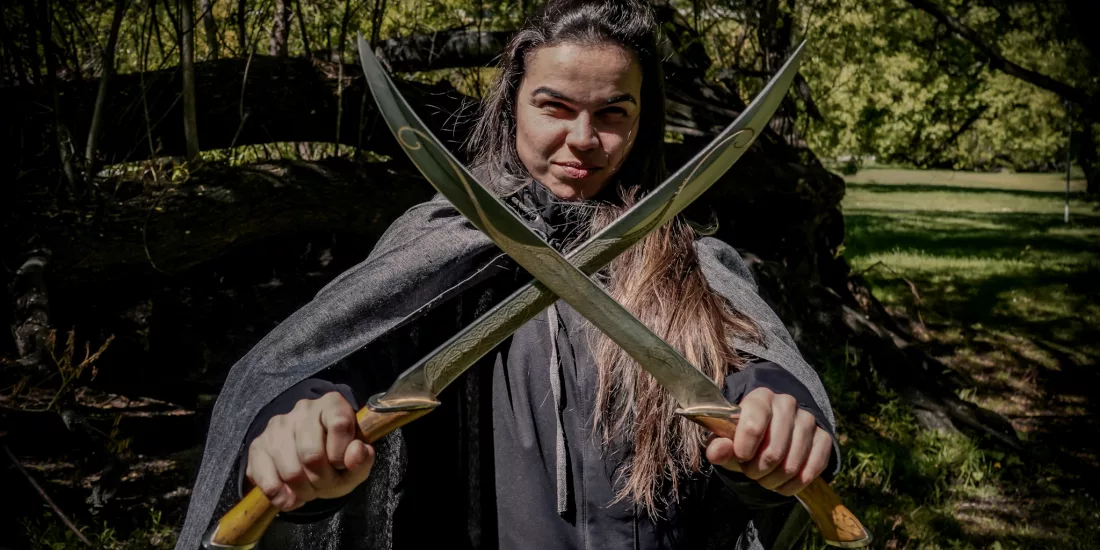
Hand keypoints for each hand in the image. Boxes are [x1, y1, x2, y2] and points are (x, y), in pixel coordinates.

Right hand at [245, 391, 374, 510]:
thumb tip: (354, 454)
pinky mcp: (258, 446)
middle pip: (311, 455)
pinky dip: (283, 498)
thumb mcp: (357, 461)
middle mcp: (303, 409)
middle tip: (325, 483)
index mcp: (332, 404)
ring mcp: (277, 426)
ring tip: (310, 488)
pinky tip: (292, 495)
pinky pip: (269, 482)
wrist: (311, 459)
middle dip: (322, 480)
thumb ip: (363, 459)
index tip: (342, 464)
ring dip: (304, 491)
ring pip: (290, 472)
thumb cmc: (337, 456)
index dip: (342, 455)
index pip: (339, 424)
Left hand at [705, 387, 832, 495]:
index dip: (744, 449)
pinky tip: (783, 484)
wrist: (773, 433)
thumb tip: (717, 453)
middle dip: (758, 471)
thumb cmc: (745, 437)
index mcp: (760, 398)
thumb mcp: (728, 440)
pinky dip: (794, 484)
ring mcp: (808, 420)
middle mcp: (787, 404)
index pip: (753, 426)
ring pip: (792, 465)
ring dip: (774, 480)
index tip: (740, 458)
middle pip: (774, 452)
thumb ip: (719, 446)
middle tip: (751, 472)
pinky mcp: (823, 437)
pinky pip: (812, 469)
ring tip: (765, 477)